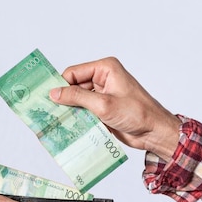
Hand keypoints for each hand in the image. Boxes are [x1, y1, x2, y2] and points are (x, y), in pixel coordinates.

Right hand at [50, 57, 181, 161]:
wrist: (155, 132)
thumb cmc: (137, 113)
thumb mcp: (104, 104)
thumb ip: (78, 97)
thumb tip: (54, 93)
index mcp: (105, 69)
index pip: (74, 73)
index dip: (60, 84)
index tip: (46, 98)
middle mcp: (103, 79)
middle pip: (74, 86)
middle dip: (63, 99)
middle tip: (48, 112)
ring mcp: (103, 95)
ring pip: (78, 100)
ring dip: (70, 110)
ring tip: (56, 121)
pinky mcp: (104, 109)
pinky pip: (85, 111)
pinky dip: (78, 118)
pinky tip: (68, 127)